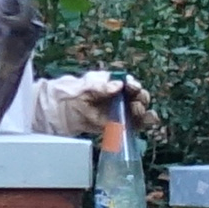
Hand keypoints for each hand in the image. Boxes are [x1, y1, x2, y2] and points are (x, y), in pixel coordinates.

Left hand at [37, 68, 154, 141]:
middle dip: (139, 98)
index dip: (132, 85)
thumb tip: (118, 85)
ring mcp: (119, 111)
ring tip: (137, 112)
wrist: (59, 112)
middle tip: (135, 103)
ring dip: (143, 111)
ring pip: (138, 110)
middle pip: (137, 96)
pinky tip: (149, 120)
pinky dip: (143, 122)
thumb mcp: (85, 88)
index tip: (131, 87)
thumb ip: (101, 87)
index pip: (128, 83)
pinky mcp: (118, 125)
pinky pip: (134, 123)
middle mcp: (119, 96)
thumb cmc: (72, 94)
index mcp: (112, 83)